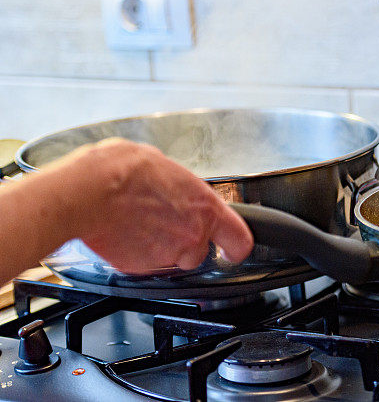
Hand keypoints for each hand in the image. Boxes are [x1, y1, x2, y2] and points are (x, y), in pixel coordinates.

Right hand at [55, 138, 252, 272]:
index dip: (237, 247)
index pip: (240, 239)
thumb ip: (176, 183)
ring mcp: (168, 255)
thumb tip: (170, 181)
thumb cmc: (120, 171)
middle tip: (164, 223)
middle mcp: (192, 235)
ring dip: (161, 248)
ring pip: (173, 259)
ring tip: (139, 224)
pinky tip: (125, 233)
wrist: (85, 194)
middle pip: (200, 251)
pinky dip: (138, 254)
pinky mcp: (142, 269)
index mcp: (205, 206)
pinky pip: (146, 264)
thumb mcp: (160, 162)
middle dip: (186, 242)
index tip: (233, 249)